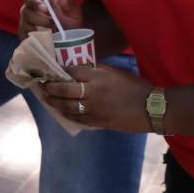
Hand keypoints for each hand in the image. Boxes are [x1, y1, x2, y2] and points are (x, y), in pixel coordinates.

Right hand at [19, 0, 80, 37]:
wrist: (71, 43)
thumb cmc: (71, 24)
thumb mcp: (74, 14)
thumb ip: (69, 5)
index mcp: (37, 2)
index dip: (35, 1)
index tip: (46, 8)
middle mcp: (28, 13)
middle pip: (26, 12)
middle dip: (40, 18)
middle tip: (53, 24)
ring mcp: (25, 26)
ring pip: (25, 27)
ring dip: (39, 31)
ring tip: (54, 35)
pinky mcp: (26, 40)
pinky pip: (27, 40)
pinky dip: (37, 41)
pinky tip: (48, 43)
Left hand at [40, 64, 154, 132]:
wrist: (152, 108)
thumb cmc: (136, 87)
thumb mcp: (115, 73)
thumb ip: (96, 71)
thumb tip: (78, 70)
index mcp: (98, 76)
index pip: (71, 71)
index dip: (58, 71)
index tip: (50, 70)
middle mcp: (93, 92)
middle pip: (63, 89)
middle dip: (49, 87)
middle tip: (41, 85)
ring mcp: (95, 109)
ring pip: (67, 106)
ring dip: (54, 102)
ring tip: (47, 98)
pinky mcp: (98, 122)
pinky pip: (77, 119)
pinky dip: (67, 114)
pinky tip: (61, 111)